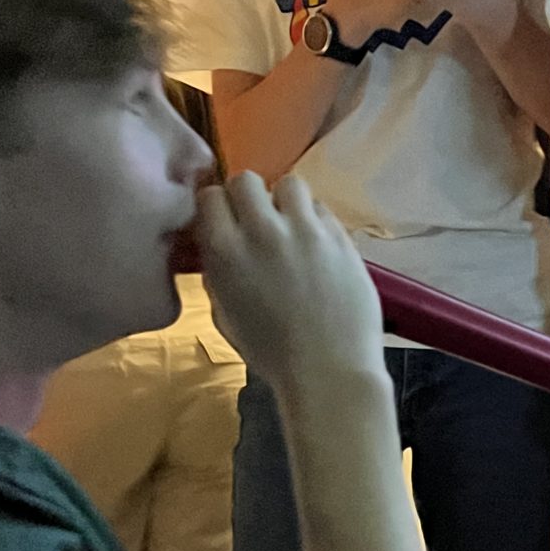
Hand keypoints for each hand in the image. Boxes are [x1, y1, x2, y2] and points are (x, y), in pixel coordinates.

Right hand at [195, 171, 382, 395]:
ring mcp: (305, 229)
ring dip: (286, 202)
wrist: (328, 369)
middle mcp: (263, 230)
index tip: (224, 221)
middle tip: (257, 221)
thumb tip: (220, 246)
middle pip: (247, 180)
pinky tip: (317, 246)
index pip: (210, 196)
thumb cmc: (271, 353)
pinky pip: (321, 208)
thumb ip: (219, 272)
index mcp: (225, 252)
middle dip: (248, 197)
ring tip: (291, 228)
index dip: (216, 207)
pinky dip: (315, 220)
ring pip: (290, 184)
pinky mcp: (340, 235)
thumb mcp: (225, 314)